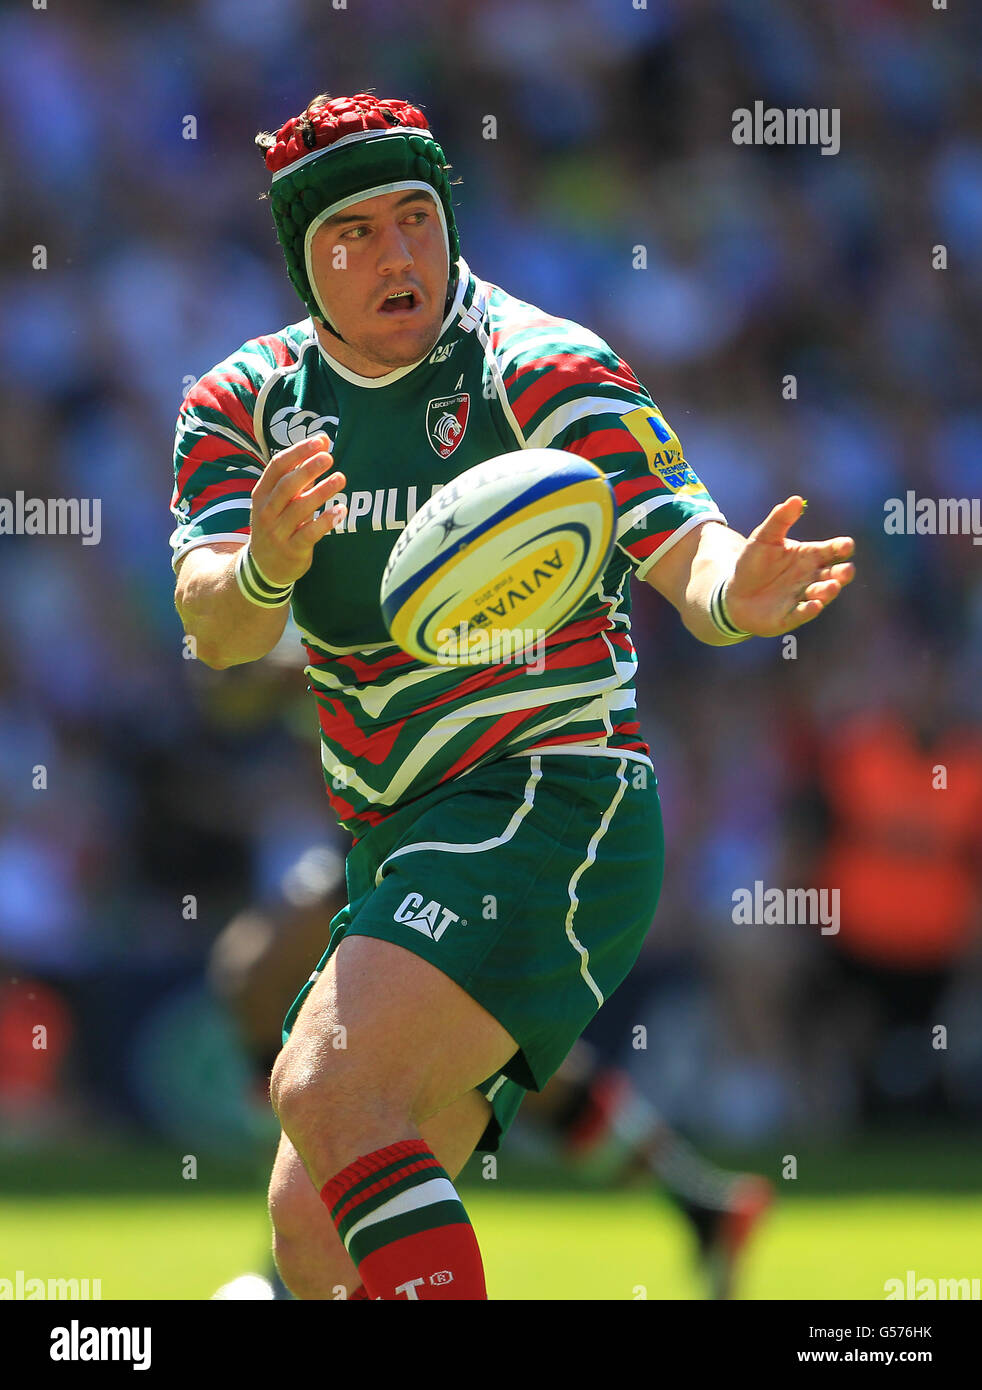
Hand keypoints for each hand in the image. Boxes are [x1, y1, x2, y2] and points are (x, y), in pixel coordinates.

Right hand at [249, 434, 346, 586]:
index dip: (298, 452)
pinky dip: (326, 520)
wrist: (264, 567)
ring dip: (321, 492)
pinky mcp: (292, 550)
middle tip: (328, 457)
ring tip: (340, 478)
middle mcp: (266, 511)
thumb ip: (300, 472)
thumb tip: (322, 441)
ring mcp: (277, 532)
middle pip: (286, 485)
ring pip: (299, 508)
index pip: (277, 466)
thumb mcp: (280, 499)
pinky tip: (341, 509)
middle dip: (307, 469)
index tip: (320, 441)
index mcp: (262, 493)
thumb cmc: (278, 524)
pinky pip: (310, 533)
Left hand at [725, 496, 854, 637]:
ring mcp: (803, 597)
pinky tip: (813, 605)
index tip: (846, 545)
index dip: (842, 547)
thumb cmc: (753, 563)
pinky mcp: (790, 616)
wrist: (733, 592)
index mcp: (810, 556)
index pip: (833, 550)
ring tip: (830, 586)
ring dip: (828, 591)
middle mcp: (812, 577)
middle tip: (845, 571)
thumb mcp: (763, 538)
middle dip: (842, 573)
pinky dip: (809, 610)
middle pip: (835, 574)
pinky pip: (802, 614)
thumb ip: (779, 520)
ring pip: (822, 594)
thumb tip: (795, 499)